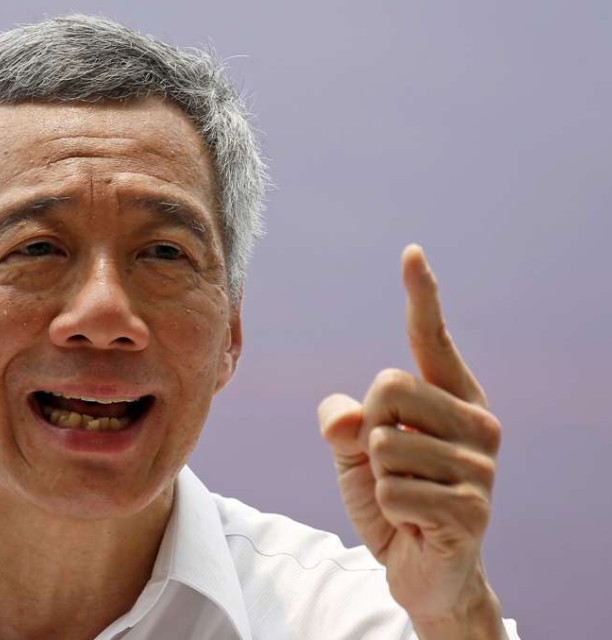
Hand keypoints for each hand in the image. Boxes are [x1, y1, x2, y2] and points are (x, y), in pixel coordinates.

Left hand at [318, 245, 505, 637]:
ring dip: (377, 478)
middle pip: (387, 387)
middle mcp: (477, 423)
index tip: (410, 252)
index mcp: (452, 398)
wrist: (424, 569)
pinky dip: (387, 510)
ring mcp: (479, 467)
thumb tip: (342, 419)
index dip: (421, 296)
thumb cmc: (393, 496)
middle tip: (391, 465)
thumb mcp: (356, 454)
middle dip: (368, 429)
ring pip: (384, 446)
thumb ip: (343, 424)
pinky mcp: (471, 509)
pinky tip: (414, 522)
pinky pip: (392, 491)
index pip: (432, 339)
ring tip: (406, 497)